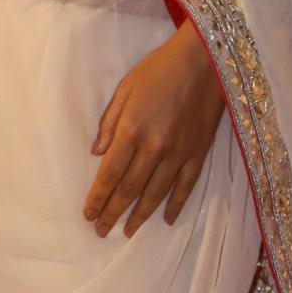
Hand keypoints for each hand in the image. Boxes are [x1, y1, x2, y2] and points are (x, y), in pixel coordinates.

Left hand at [84, 20, 223, 238]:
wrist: (203, 60)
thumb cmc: (159, 69)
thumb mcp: (125, 87)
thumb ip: (109, 121)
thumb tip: (96, 153)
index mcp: (132, 129)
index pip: (109, 173)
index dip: (98, 197)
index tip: (88, 214)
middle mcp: (154, 147)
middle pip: (129, 189)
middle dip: (113, 212)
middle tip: (101, 232)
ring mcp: (178, 153)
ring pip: (156, 194)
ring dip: (140, 216)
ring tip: (127, 232)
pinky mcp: (198, 153)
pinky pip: (185, 187)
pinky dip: (175, 205)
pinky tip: (166, 220)